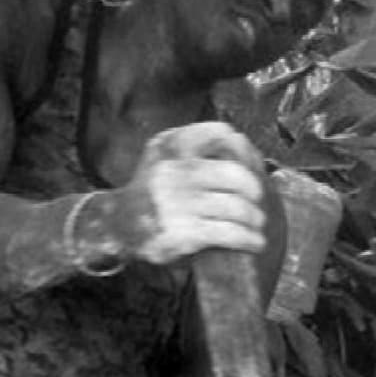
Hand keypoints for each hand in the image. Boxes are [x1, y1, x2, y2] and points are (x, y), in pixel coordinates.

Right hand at [120, 120, 268, 264]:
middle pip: (236, 173)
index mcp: (171, 144)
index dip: (245, 150)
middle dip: (255, 189)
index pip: (221, 134)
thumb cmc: (152, 191)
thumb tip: (246, 147)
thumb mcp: (164, 156)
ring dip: (255, 218)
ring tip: (257, 224)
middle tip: (258, 201)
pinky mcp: (184, 232)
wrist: (117, 225)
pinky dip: (250, 239)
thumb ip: (196, 148)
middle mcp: (174, 169)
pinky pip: (230, 233)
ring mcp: (179, 202)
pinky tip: (255, 242)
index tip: (254, 167)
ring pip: (237, 207)